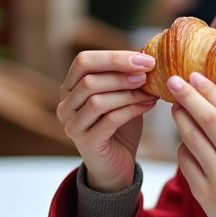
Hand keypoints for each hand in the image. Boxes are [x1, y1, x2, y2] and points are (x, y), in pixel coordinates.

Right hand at [58, 50, 158, 191]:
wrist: (117, 164)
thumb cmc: (120, 126)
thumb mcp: (122, 95)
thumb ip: (126, 75)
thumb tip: (146, 52)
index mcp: (70, 87)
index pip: (83, 61)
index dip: (114, 57)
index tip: (145, 59)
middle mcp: (65, 105)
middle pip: (89, 79)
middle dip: (122, 74)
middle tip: (148, 74)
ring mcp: (72, 125)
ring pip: (98, 100)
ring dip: (128, 93)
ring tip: (150, 92)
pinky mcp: (85, 143)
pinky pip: (110, 120)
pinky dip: (132, 109)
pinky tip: (149, 105)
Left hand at [167, 73, 215, 216]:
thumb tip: (212, 102)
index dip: (208, 90)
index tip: (194, 76)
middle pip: (206, 118)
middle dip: (187, 96)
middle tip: (173, 81)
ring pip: (191, 138)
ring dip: (180, 119)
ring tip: (176, 108)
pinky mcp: (204, 194)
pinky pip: (184, 161)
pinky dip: (182, 148)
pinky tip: (185, 143)